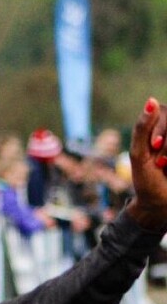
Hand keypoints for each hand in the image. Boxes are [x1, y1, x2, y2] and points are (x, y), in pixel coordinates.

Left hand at [126, 97, 166, 229]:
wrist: (159, 203)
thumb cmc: (146, 179)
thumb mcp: (139, 153)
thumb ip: (143, 128)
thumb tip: (151, 100)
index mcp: (158, 127)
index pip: (164, 112)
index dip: (159, 129)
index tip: (153, 146)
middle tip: (161, 162)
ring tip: (166, 166)